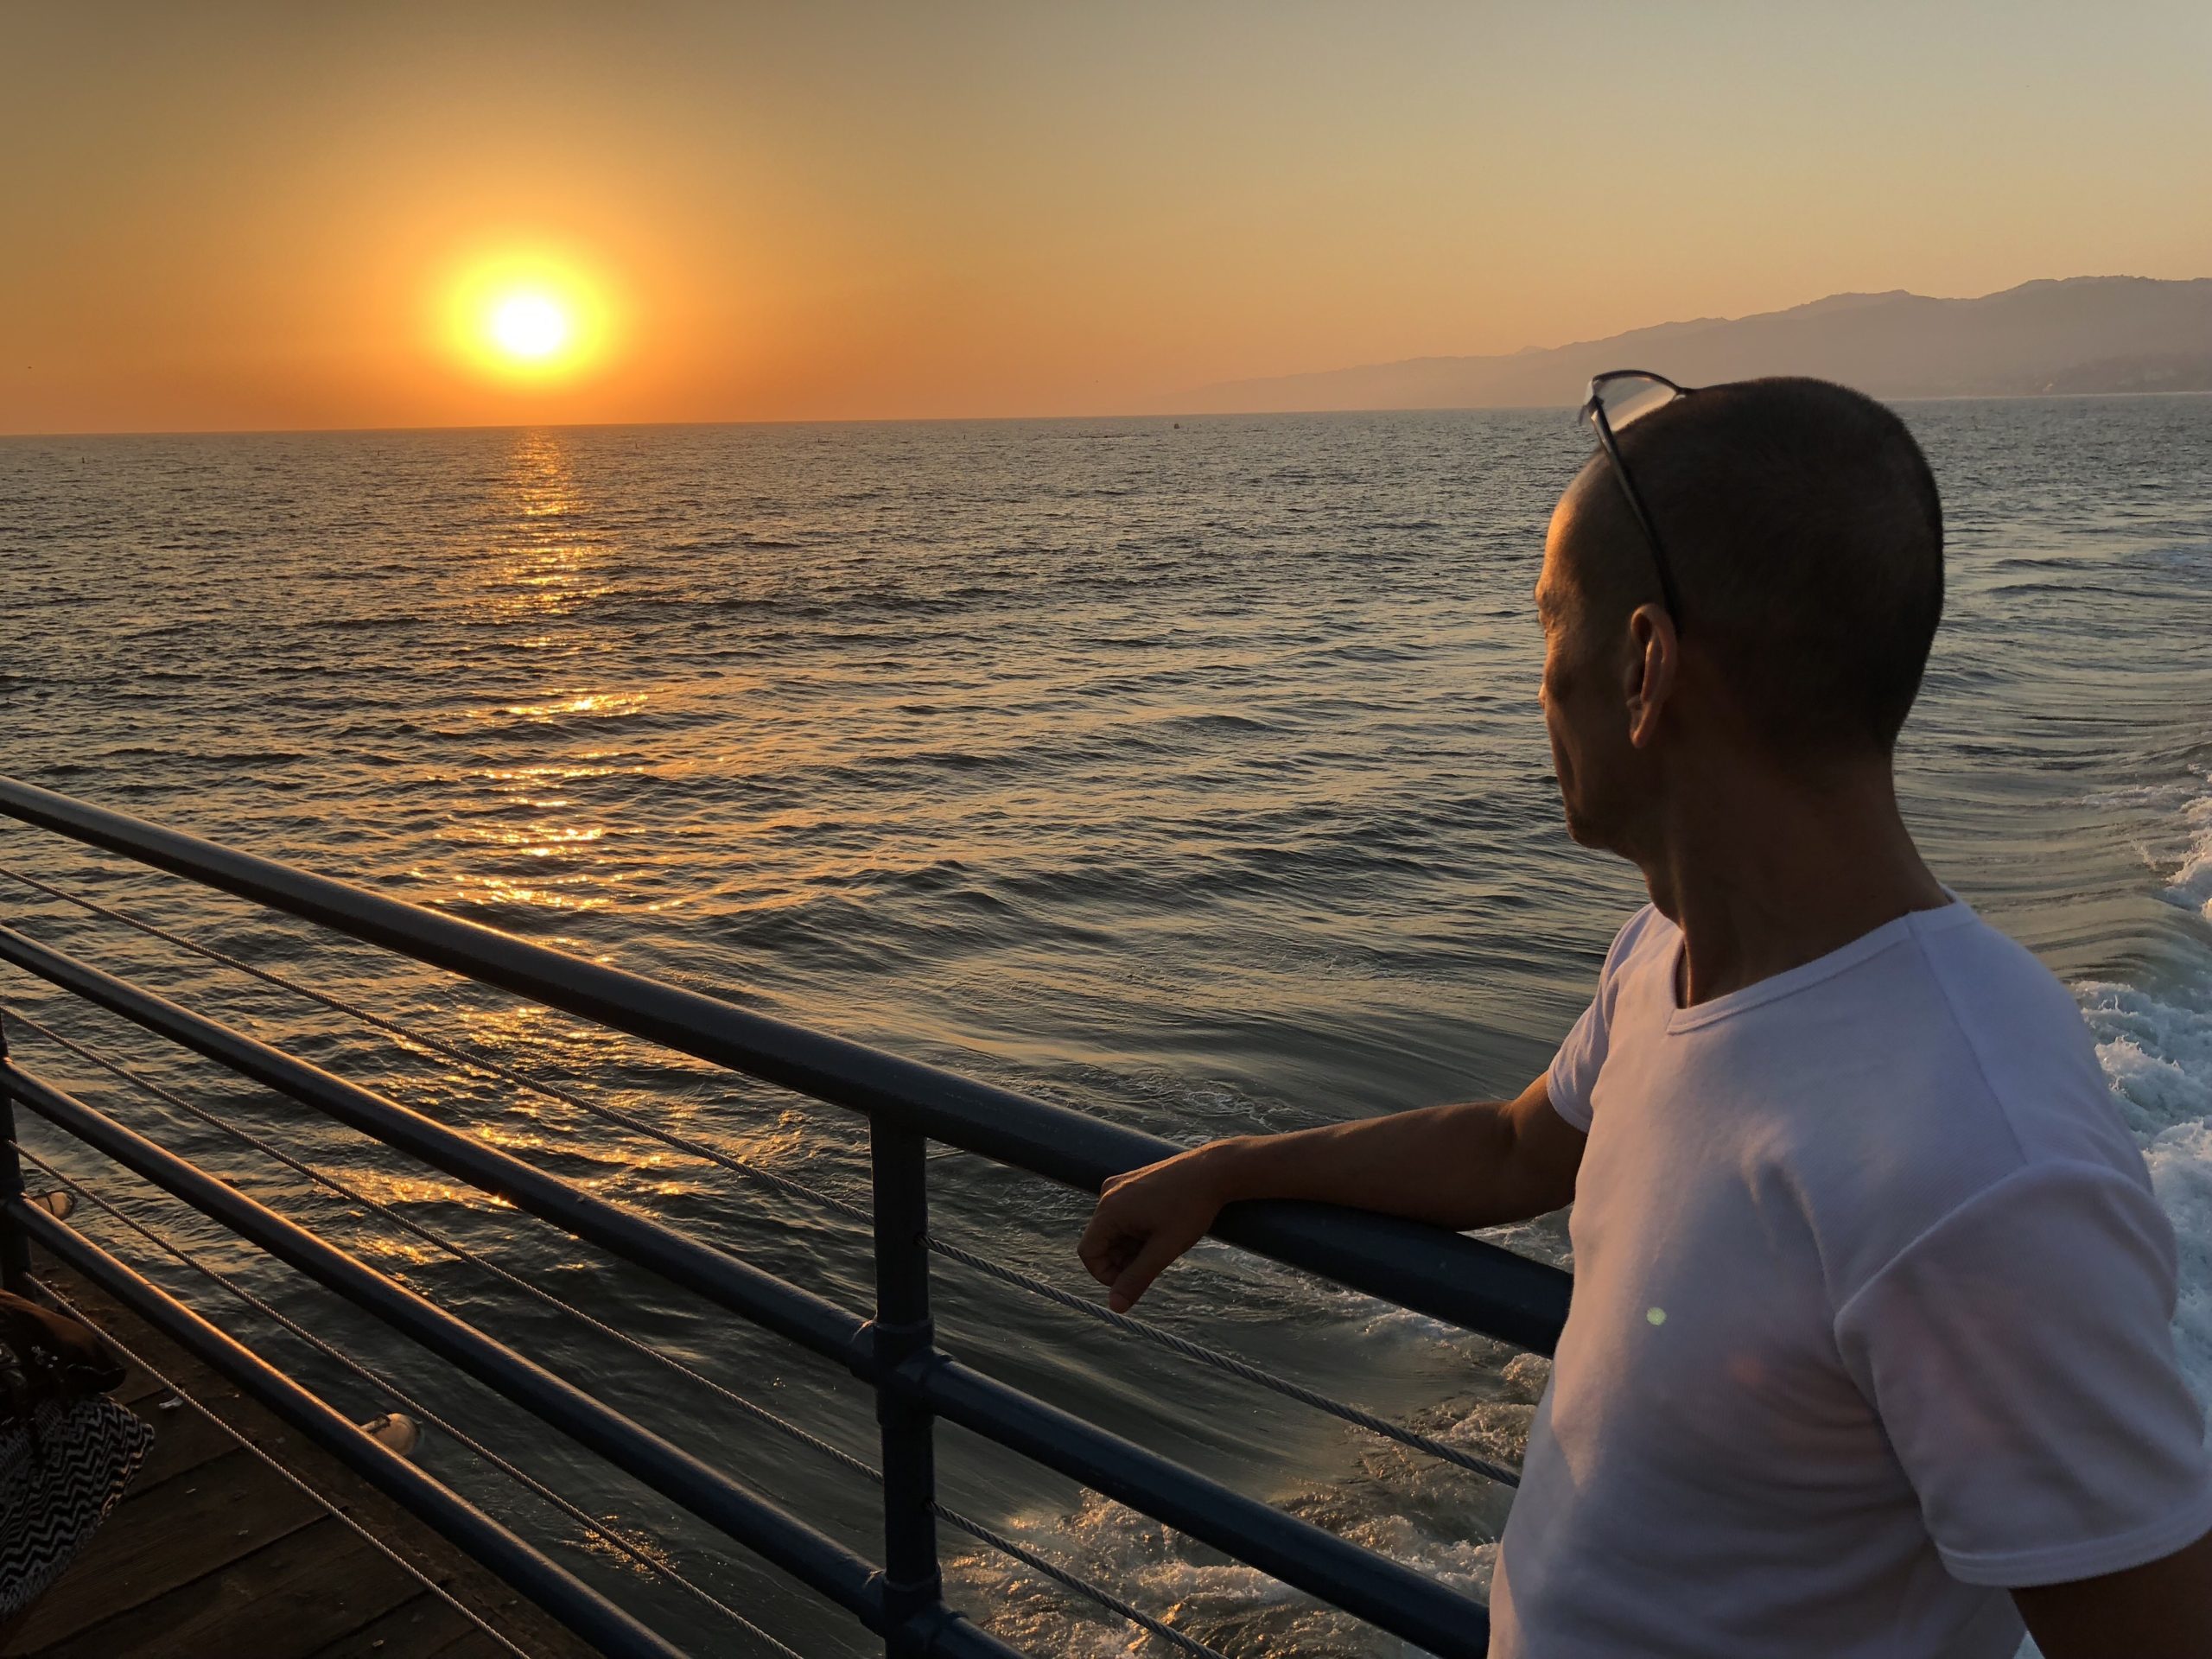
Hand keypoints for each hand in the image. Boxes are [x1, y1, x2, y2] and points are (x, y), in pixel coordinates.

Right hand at [1077, 1142, 1241, 1311]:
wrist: (1214, 1170)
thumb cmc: (1191, 1208)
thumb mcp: (1165, 1249)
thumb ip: (1137, 1278)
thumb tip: (1115, 1307)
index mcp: (1110, 1209)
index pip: (1089, 1253)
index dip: (1106, 1275)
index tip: (1133, 1282)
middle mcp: (1108, 1194)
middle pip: (1102, 1242)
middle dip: (1124, 1260)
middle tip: (1156, 1260)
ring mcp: (1120, 1186)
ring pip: (1115, 1230)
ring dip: (1133, 1246)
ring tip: (1163, 1242)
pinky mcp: (1131, 1183)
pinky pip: (1124, 1215)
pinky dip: (1138, 1230)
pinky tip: (1162, 1228)